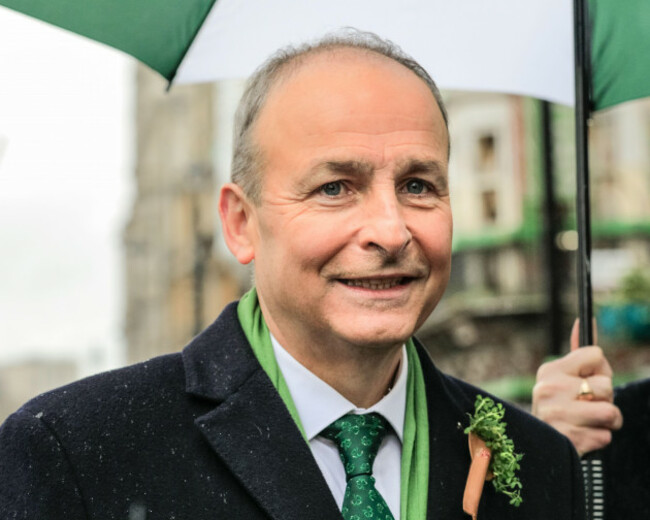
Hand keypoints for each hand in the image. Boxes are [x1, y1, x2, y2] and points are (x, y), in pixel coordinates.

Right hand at [532, 320, 622, 455]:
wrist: (537, 447)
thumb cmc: (558, 408)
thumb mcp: (561, 379)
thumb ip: (579, 355)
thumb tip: (585, 319)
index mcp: (550, 370)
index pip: (595, 354)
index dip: (598, 370)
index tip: (584, 381)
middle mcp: (549, 389)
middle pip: (607, 385)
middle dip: (605, 399)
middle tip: (585, 406)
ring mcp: (557, 414)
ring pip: (611, 412)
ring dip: (607, 422)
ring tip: (588, 423)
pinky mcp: (568, 439)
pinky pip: (606, 436)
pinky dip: (599, 439)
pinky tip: (581, 437)